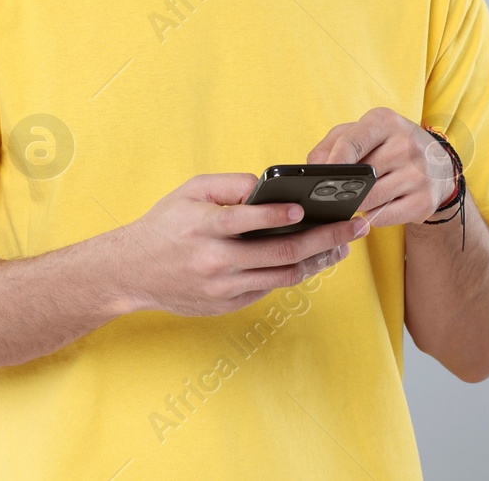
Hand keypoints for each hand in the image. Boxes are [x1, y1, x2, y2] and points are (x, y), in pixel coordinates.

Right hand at [118, 174, 365, 317]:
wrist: (133, 272)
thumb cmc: (165, 224)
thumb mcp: (189, 192)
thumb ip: (229, 185)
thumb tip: (267, 185)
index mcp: (205, 227)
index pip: (248, 220)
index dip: (280, 215)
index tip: (307, 208)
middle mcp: (217, 261)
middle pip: (282, 252)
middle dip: (326, 238)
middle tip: (355, 226)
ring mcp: (225, 288)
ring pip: (284, 275)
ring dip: (320, 260)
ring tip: (344, 246)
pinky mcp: (228, 304)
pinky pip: (270, 287)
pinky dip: (294, 272)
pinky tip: (314, 258)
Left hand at [306, 108, 455, 230]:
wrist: (438, 164)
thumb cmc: (389, 145)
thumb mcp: (363, 132)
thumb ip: (331, 144)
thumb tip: (313, 167)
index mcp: (385, 122)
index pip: (353, 142)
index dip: (333, 162)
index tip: (318, 178)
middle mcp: (406, 145)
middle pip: (361, 176)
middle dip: (340, 189)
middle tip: (327, 195)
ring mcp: (418, 174)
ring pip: (371, 199)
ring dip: (355, 204)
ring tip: (350, 200)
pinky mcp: (424, 200)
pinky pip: (384, 216)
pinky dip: (371, 217)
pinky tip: (370, 210)